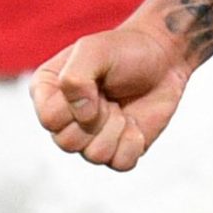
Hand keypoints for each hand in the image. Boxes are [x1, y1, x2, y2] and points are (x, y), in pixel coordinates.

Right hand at [31, 23, 192, 171]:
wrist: (163, 58)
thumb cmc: (125, 49)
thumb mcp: (94, 49)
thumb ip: (75, 76)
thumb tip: (82, 114)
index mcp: (49, 92)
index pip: (49, 119)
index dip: (75, 105)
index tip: (94, 84)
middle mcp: (65, 119)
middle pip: (67, 143)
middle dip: (98, 117)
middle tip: (110, 96)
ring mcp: (90, 138)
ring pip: (94, 156)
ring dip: (116, 128)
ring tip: (121, 106)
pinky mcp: (117, 151)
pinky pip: (119, 164)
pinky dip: (133, 142)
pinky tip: (135, 122)